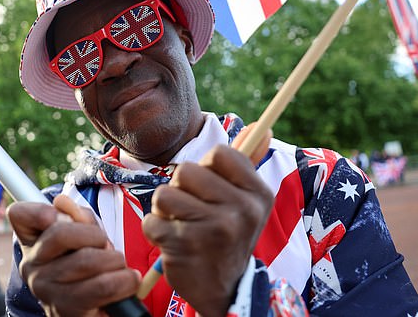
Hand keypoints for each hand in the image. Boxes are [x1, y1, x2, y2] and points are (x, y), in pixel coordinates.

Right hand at [7, 195, 140, 316]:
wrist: (92, 312)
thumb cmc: (88, 268)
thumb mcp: (85, 236)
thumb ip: (78, 216)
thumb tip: (61, 201)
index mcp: (32, 242)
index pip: (19, 215)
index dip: (37, 210)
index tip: (55, 216)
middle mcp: (32, 266)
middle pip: (60, 233)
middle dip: (96, 236)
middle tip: (107, 247)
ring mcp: (46, 290)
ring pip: (86, 260)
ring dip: (114, 260)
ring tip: (118, 266)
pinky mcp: (66, 310)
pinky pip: (102, 286)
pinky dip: (124, 280)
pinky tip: (127, 281)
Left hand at [141, 125, 272, 316]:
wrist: (225, 290)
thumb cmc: (228, 236)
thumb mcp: (246, 203)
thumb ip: (247, 164)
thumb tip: (265, 127)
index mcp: (256, 194)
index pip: (220, 152)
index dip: (206, 167)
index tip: (209, 187)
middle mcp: (240, 211)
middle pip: (185, 170)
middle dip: (181, 189)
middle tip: (192, 210)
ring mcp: (212, 229)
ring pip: (164, 194)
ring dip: (165, 210)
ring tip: (180, 225)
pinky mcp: (184, 246)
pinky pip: (151, 221)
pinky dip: (156, 231)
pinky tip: (172, 243)